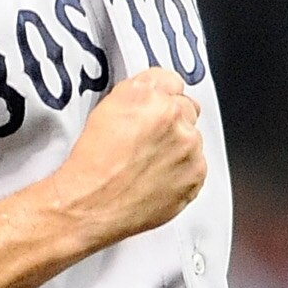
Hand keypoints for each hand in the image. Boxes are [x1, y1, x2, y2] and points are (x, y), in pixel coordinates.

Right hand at [47, 69, 205, 249]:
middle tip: (147, 141)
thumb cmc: (91, 166)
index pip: (170, 81)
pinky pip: (196, 167)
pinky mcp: (195, 175)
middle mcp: (173, 118)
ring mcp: (188, 148)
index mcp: (148, 96)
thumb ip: (137, 93)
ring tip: (148, 165)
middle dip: (171, 122)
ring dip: (178, 148)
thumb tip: (154, 93)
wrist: (91, 206)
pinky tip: (157, 179)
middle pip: (186, 109)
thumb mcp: (104, 111)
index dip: (160, 96)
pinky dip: (182, 172)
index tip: (155, 106)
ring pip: (193, 139)